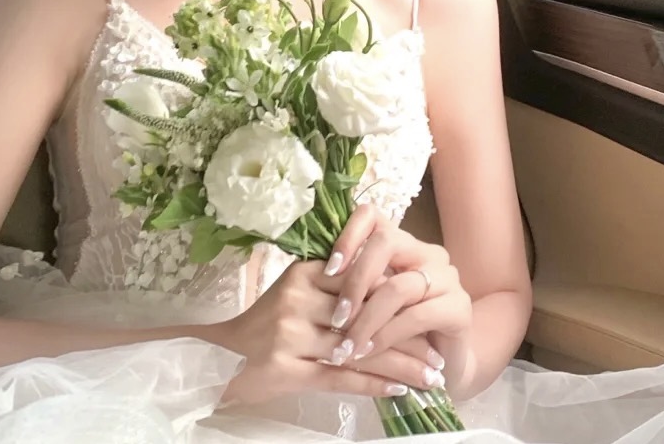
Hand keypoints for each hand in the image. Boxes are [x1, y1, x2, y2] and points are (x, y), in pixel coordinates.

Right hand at [210, 258, 441, 405]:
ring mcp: (291, 336)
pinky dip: (373, 386)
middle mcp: (297, 301)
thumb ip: (337, 284)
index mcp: (303, 273)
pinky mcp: (288, 370)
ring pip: (359, 351)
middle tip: (439, 353)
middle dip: (408, 338)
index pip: (362, 282)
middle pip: (366, 318)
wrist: (224, 355)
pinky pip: (341, 379)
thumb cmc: (269, 320)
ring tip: (431, 377)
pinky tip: (399, 391)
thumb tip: (394, 287)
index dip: (399, 300)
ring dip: (401, 367)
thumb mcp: (299, 289)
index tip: (429, 313)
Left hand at [325, 204, 472, 391]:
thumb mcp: (369, 304)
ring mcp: (447, 277)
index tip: (328, 270)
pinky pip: (417, 316)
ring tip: (346, 347)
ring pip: (398, 286)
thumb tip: (310, 272)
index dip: (347, 236)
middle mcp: (426, 252)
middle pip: (386, 242)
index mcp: (401, 243)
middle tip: (336, 317)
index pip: (372, 216)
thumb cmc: (394, 332)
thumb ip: (351, 284)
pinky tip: (369, 353)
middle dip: (355, 280)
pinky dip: (387, 337)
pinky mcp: (459, 308)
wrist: (439, 369)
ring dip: (367, 320)